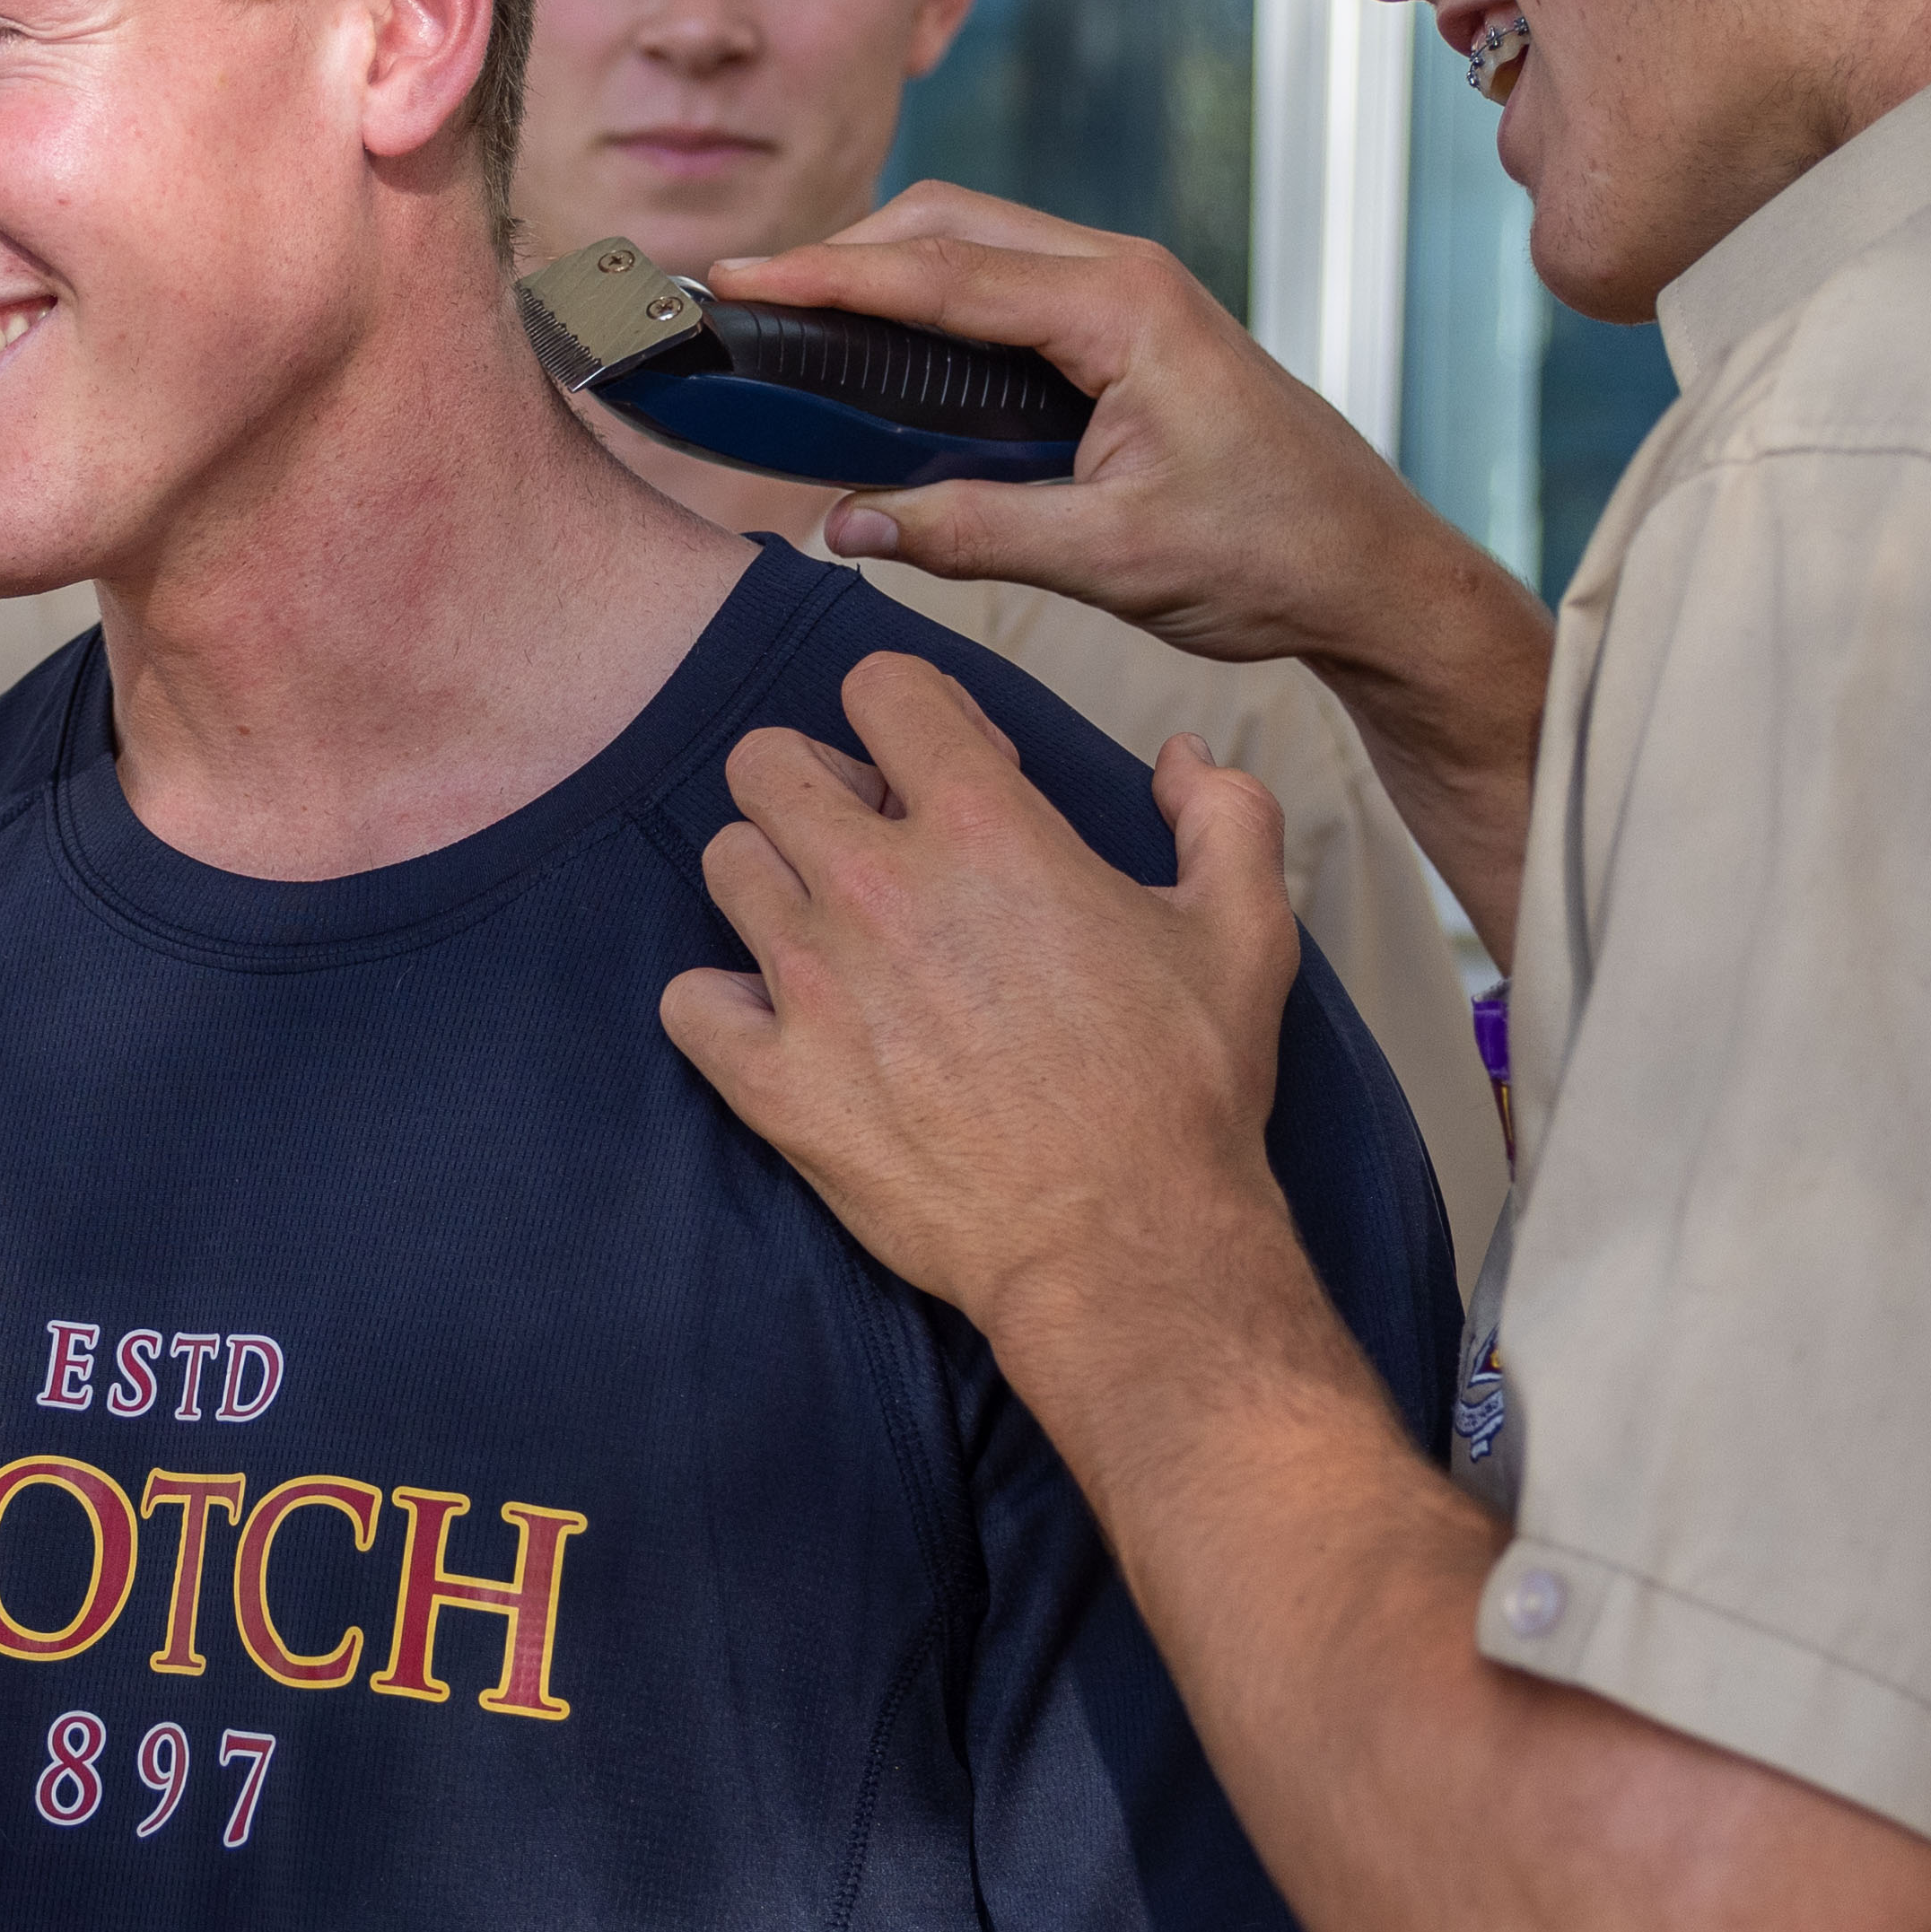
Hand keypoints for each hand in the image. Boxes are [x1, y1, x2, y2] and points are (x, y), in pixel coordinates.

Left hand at [663, 652, 1301, 1347]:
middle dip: (815, 787)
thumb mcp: (1244, 931)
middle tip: (866, 846)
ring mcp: (816, 985)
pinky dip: (721, 1007)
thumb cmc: (1184, 1090)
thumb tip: (1184, 756)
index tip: (938, 774)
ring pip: (724, 865)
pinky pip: (686, 1001)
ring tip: (829, 936)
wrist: (1126, 1245)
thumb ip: (1223, 813)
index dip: (908, 716)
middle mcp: (881, 887)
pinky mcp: (776, 1083)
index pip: (878, 686)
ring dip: (771, 885)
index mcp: (988, 826)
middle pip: (764, 763)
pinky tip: (781, 1026)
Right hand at [718, 186, 1555, 958]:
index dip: (826, 276)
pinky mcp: (1130, 328)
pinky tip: (888, 349)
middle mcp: (1126, 275)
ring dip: (887, 270)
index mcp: (1122, 307)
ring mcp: (1131, 294)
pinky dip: (935, 300)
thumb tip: (848, 523)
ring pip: (978, 243)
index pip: (940, 272)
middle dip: (843, 252)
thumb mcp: (1110, 559)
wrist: (1374, 571)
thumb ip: (971, 533)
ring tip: (799, 317)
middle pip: (949, 223)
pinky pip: (1010, 286)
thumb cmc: (1274, 556)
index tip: (739, 278)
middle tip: (750, 298)